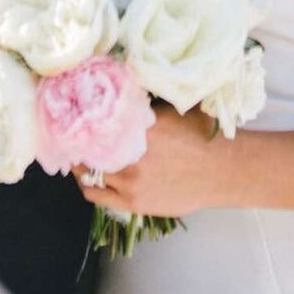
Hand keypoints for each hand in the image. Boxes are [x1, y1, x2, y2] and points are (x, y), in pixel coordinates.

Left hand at [73, 105, 233, 217]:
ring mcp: (130, 182)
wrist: (222, 171)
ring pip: (88, 172)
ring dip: (80, 163)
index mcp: (138, 128)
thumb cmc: (200, 136)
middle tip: (71, 135)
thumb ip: (142, 105)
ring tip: (78, 155)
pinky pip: (97, 195)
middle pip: (87, 148)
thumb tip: (115, 90)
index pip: (95, 122)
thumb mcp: (172, 109)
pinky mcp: (134, 203)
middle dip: (77, 141)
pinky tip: (87, 177)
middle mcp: (130, 156)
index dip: (80, 119)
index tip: (73, 115)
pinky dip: (88, 185)